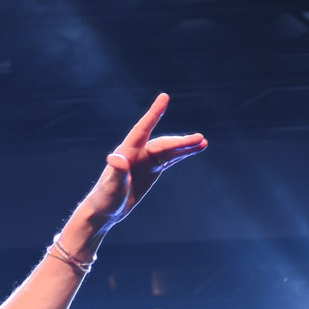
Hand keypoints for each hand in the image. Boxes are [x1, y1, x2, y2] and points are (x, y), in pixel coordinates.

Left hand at [71, 94, 206, 234]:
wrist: (105, 211)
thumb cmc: (104, 199)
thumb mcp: (111, 187)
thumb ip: (116, 173)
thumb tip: (115, 158)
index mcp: (126, 152)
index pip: (142, 129)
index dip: (153, 114)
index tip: (164, 97)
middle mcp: (137, 153)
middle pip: (162, 144)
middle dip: (180, 142)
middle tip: (199, 139)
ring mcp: (146, 160)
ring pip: (169, 149)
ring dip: (185, 146)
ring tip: (204, 142)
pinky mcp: (152, 169)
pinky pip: (170, 158)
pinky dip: (183, 153)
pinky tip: (197, 149)